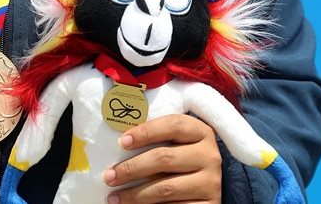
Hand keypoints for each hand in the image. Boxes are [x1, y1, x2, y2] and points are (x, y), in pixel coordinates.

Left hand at [103, 114, 221, 202]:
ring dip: (135, 194)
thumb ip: (155, 137)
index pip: (173, 125)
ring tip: (114, 197)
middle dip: (131, 168)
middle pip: (164, 158)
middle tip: (109, 176)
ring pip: (165, 188)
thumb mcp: (175, 143)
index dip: (146, 131)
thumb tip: (120, 141)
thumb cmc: (180, 157)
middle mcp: (209, 156)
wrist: (205, 186)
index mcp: (201, 132)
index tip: (121, 142)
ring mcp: (211, 183)